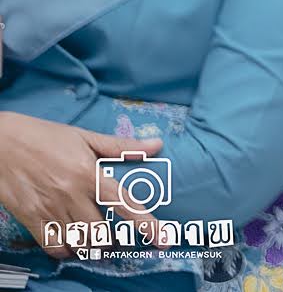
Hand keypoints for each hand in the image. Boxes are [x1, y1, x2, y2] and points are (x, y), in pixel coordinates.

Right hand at [0, 114, 163, 257]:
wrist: (2, 142)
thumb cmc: (46, 137)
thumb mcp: (85, 137)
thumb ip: (121, 147)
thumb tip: (157, 145)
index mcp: (89, 173)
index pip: (125, 203)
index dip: (146, 224)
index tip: (162, 239)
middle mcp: (71, 194)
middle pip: (101, 232)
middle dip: (113, 240)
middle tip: (116, 237)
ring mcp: (49, 208)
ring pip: (79, 242)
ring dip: (92, 247)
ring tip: (96, 241)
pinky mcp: (30, 218)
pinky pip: (53, 246)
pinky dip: (66, 250)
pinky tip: (71, 242)